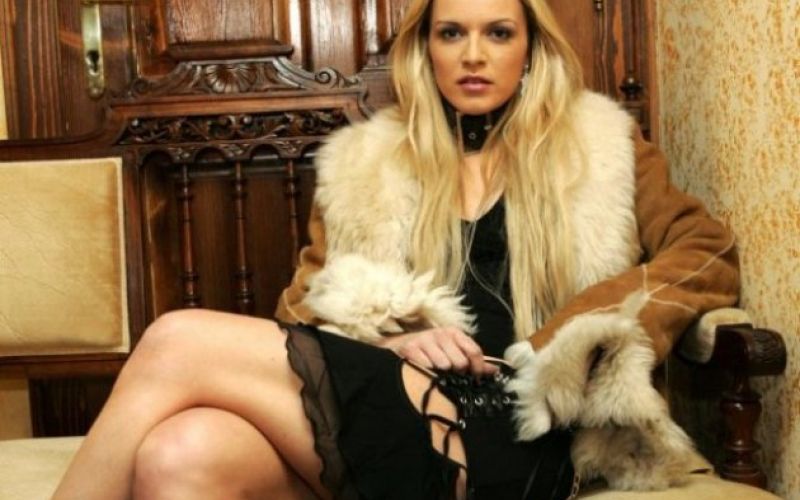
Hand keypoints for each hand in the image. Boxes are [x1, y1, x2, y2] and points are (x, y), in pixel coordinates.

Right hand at [380, 327, 497, 376]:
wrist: (399, 344)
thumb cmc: (430, 349)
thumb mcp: (453, 350)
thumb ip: (474, 360)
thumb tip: (496, 370)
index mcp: (454, 332)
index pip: (474, 351)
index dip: (478, 368)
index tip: (475, 378)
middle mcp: (440, 333)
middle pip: (460, 362)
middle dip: (456, 372)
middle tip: (449, 373)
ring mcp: (425, 339)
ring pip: (444, 365)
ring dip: (440, 373)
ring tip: (434, 370)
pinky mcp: (411, 347)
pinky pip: (426, 366)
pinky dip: (426, 372)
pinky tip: (422, 369)